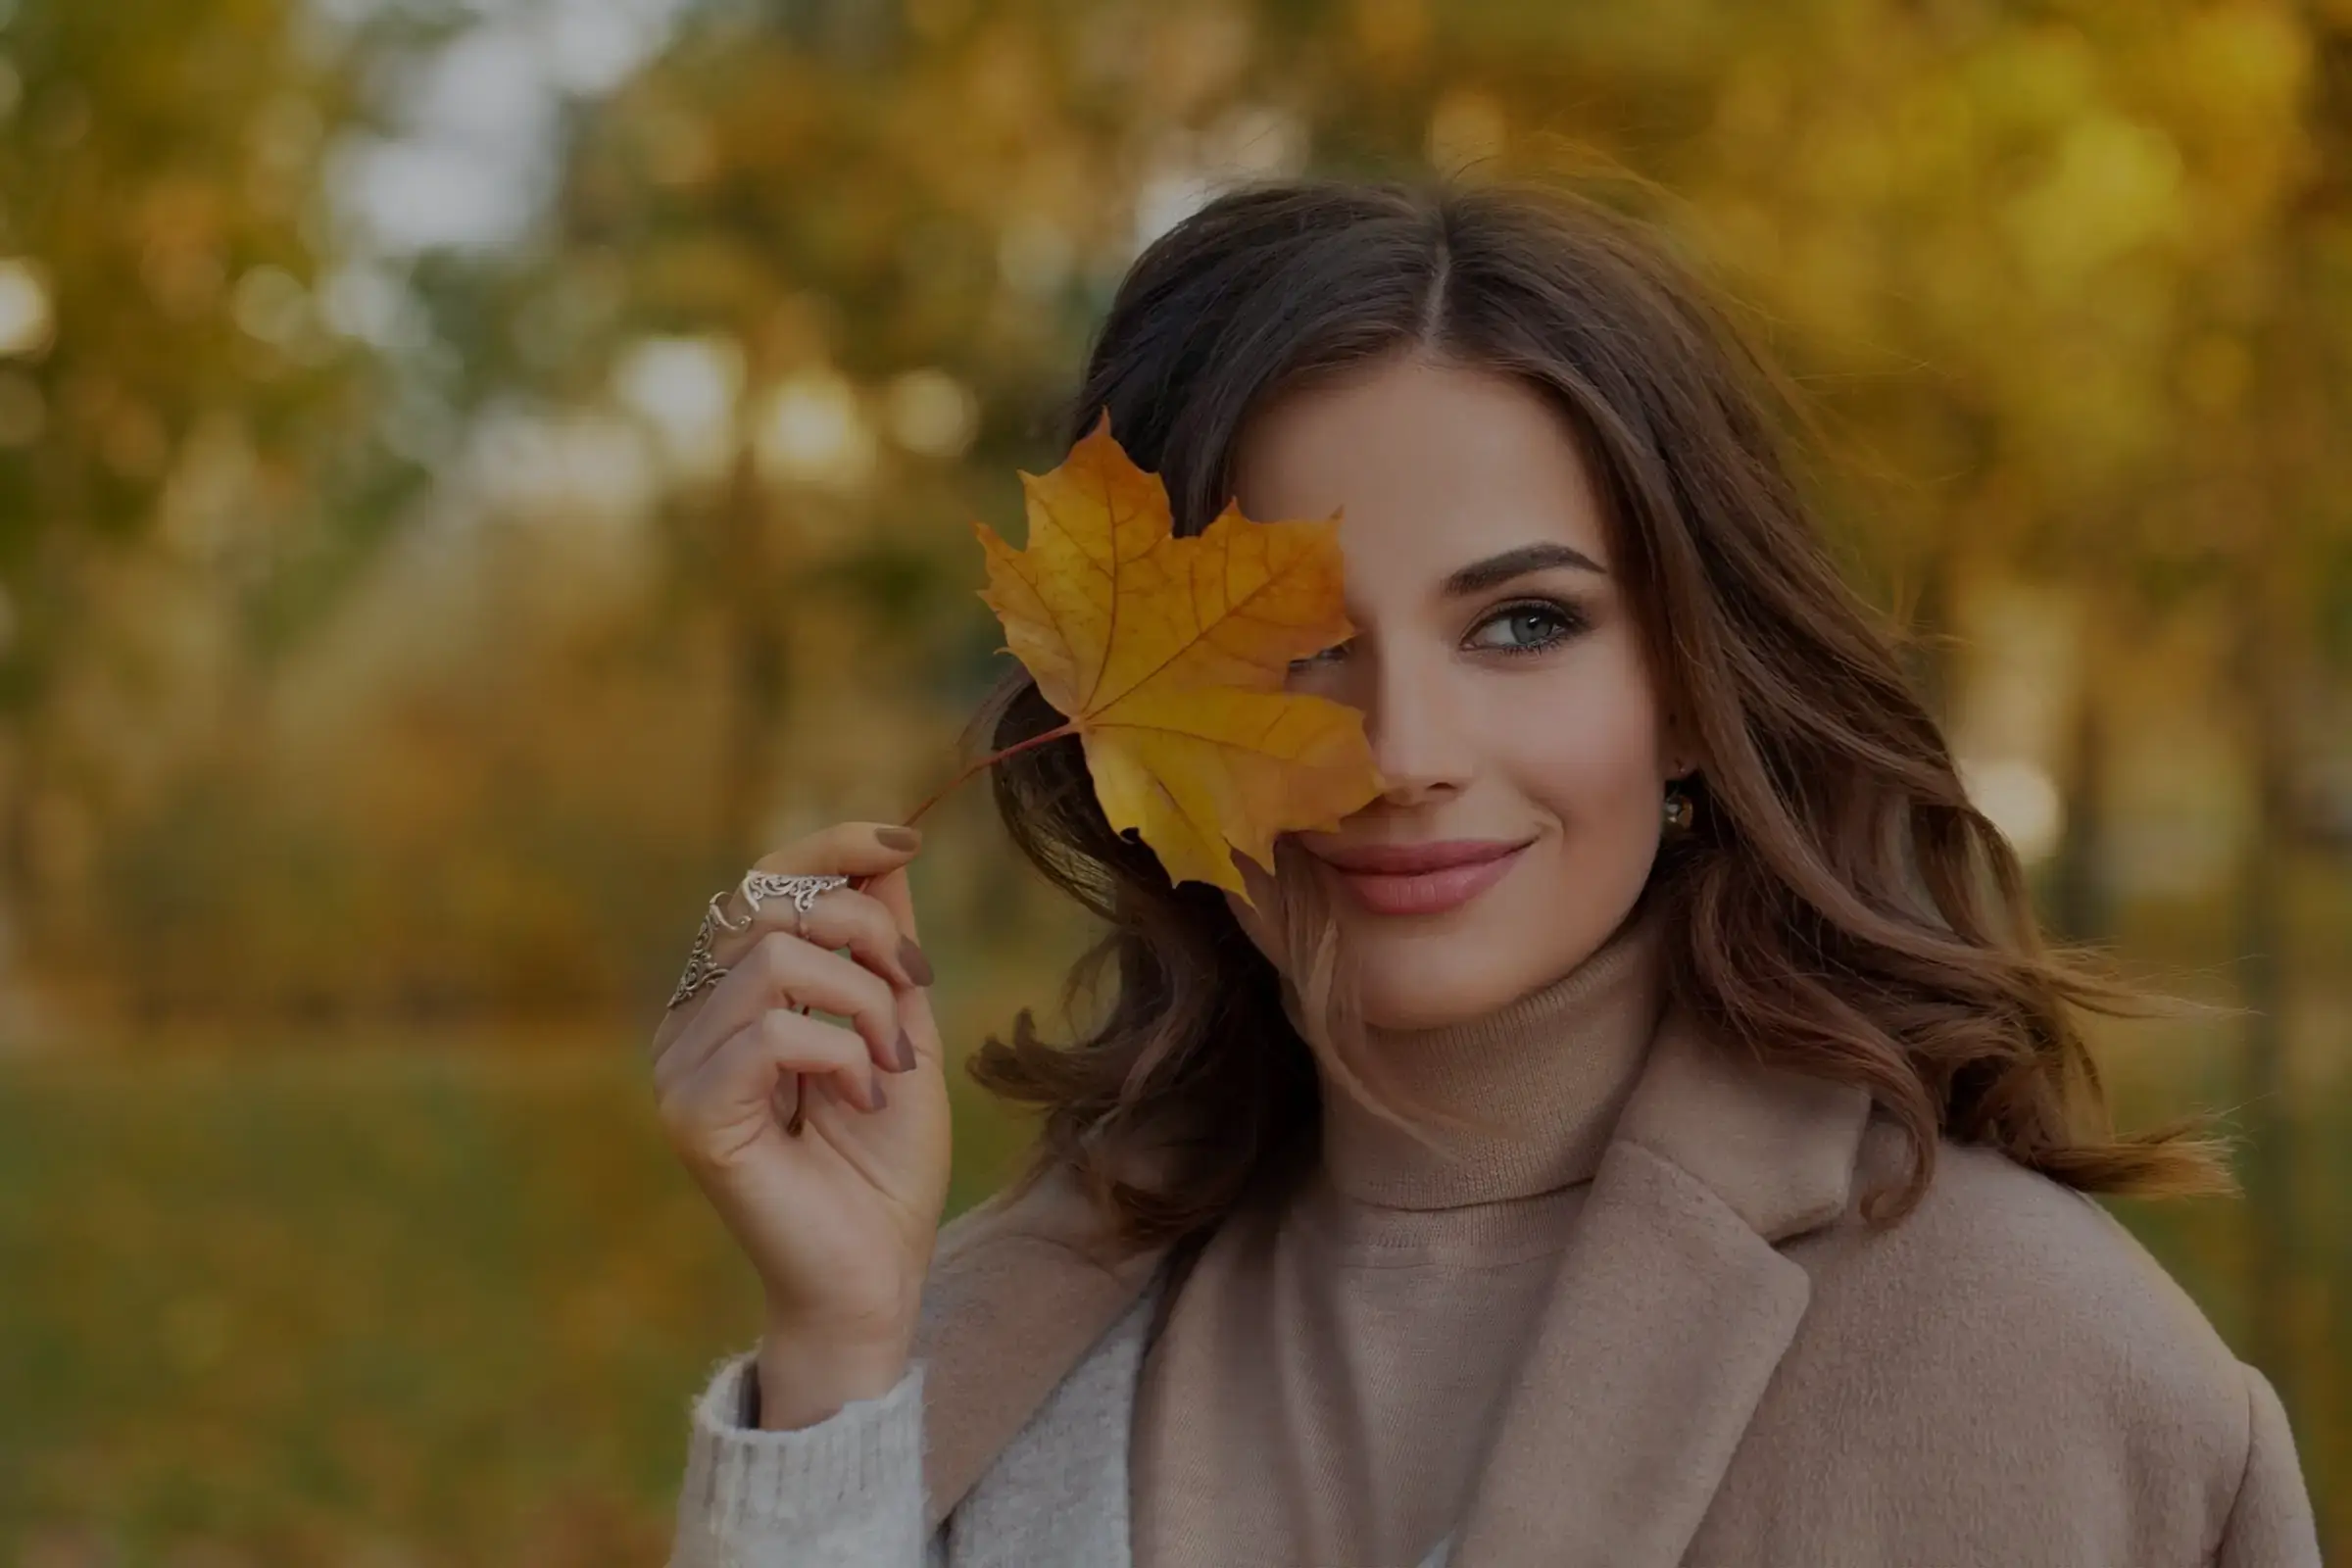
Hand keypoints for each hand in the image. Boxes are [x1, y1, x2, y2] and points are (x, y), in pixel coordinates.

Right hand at [650, 821, 951, 1415]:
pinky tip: (859, 1098)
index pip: (762, 881)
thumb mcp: (902, 1025)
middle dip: (867, 935)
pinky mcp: (691, 1113)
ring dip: (864, 1004)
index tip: (904, 842)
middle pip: (770, 903)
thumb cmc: (885, 1164)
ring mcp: (679, 1066)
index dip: (831, 845)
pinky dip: (839, 1053)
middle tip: (910, 1004)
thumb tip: (886, 846)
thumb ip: (884, 943)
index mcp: (732, 994)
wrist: (877, 1274)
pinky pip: (771, 1031)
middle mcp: (691, 1020)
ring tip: (888, 1064)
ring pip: (777, 959)